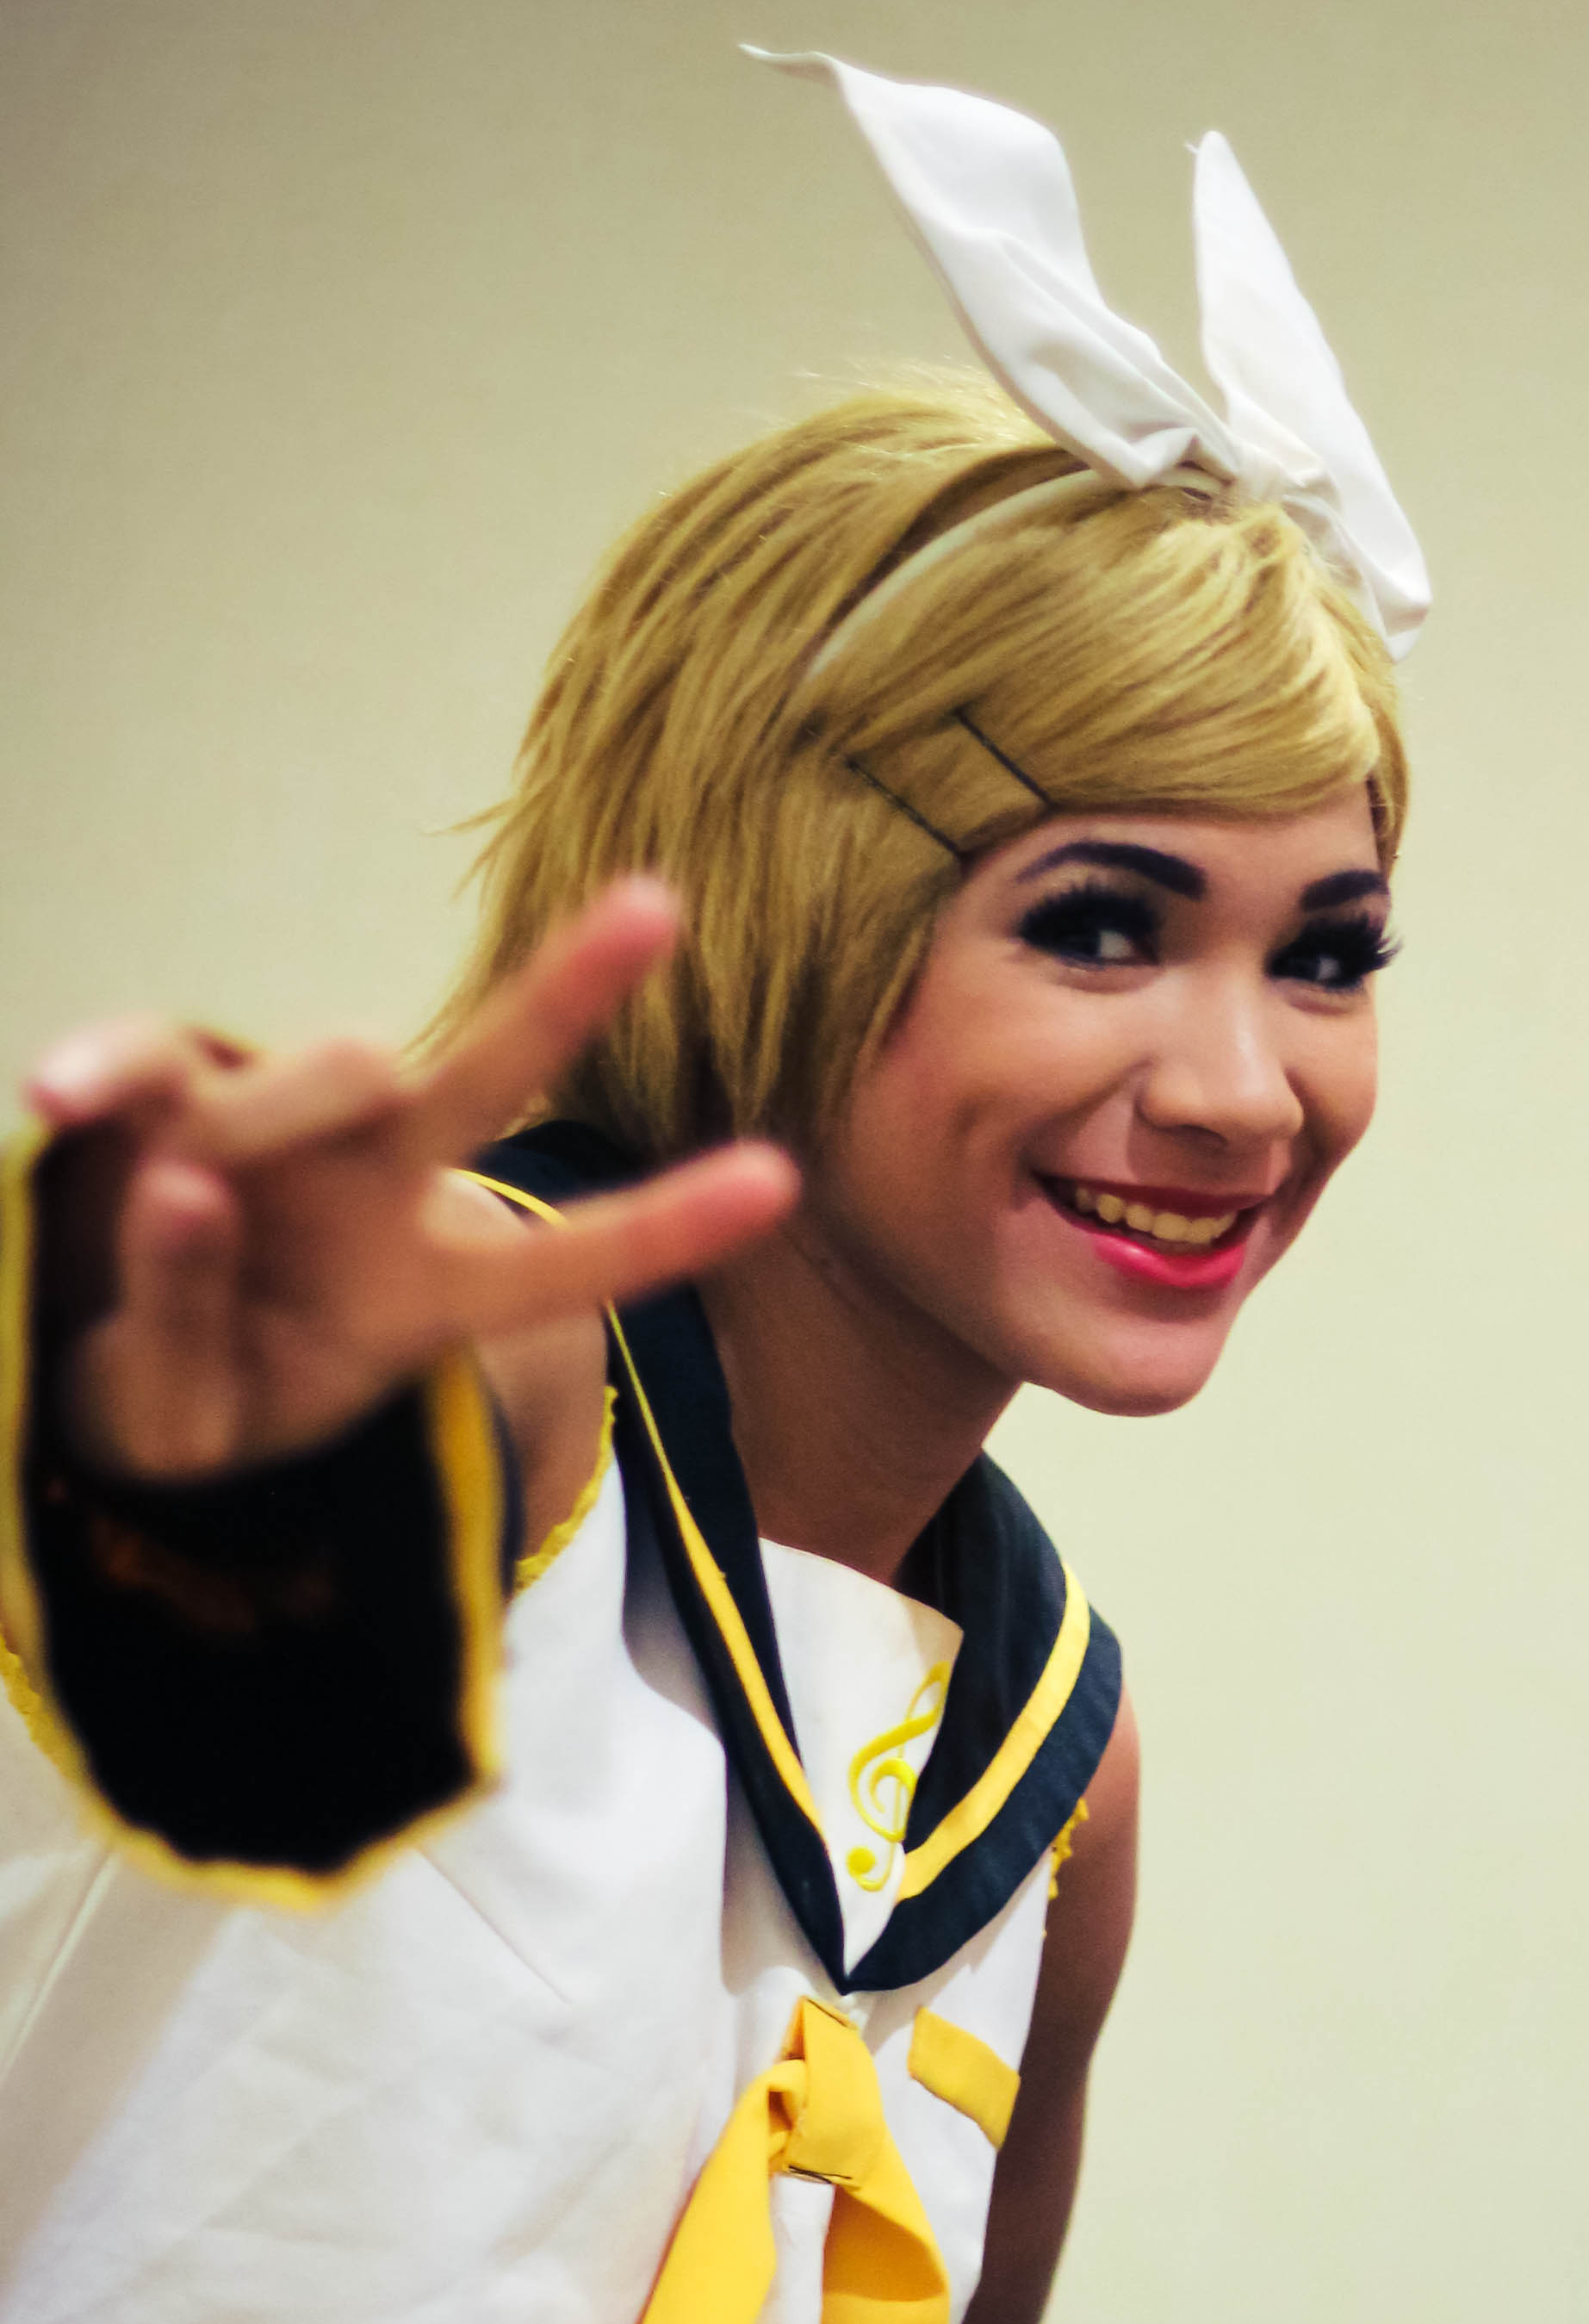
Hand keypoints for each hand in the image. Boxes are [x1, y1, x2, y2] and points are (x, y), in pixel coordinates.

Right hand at [28, 878, 795, 1484]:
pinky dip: (109, 1067)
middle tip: (659, 906)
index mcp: (425, 1291)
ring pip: (328, 1077)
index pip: (563, 1260)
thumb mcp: (194, 1417)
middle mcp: (374, 1189)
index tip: (782, 1177)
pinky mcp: (167, 1090)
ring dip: (284, 1109)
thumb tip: (181, 1182)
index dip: (666, 1228)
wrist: (92, 1356)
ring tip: (201, 1192)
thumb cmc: (195, 1384)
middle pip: (484, 1084)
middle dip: (567, 995)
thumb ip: (184, 1329)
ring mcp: (279, 1127)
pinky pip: (152, 1057)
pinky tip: (59, 1096)